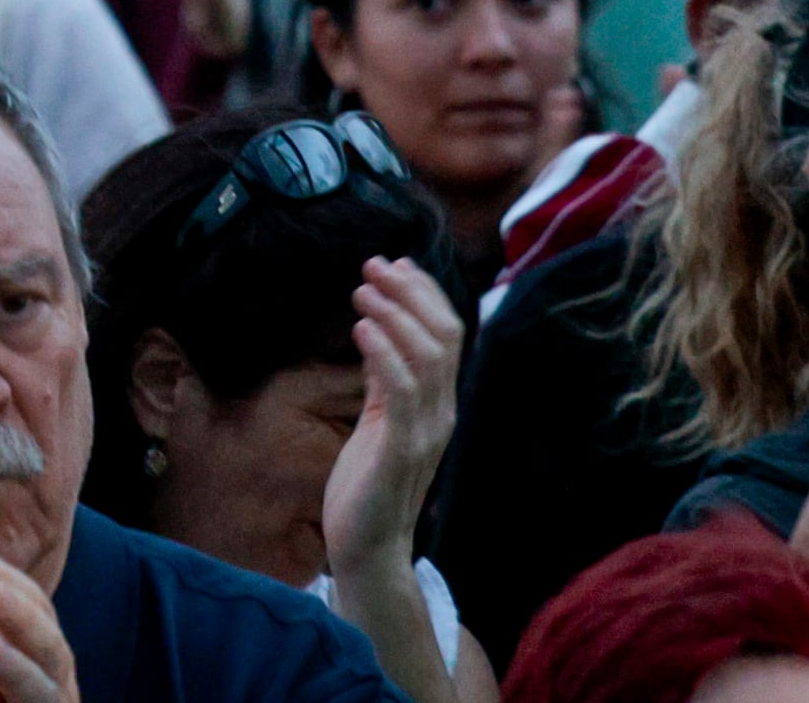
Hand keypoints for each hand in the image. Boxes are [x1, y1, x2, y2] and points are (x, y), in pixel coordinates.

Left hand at [319, 256, 462, 577]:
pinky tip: (360, 329)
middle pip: (444, 337)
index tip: (394, 262)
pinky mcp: (401, 452)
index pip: (448, 334)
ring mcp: (425, 434)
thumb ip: (385, 376)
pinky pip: (401, 394)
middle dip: (410, 293)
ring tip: (362, 290)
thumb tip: (378, 324)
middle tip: (374, 265)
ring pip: (427, 358)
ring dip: (394, 316)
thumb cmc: (369, 480)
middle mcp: (441, 414)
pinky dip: (384, 355)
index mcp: (439, 404)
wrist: (368, 545)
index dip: (424, 293)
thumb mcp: (379, 417)